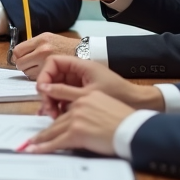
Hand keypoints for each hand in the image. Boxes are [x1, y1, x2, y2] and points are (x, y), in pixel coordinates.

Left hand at [12, 32, 76, 78]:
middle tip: (28, 65)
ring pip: (27, 73)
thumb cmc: (65, 46)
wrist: (83, 52)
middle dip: (22, 65)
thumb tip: (17, 54)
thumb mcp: (49, 38)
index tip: (20, 58)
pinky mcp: (52, 73)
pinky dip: (38, 77)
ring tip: (39, 68)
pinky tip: (45, 72)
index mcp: (41, 40)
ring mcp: (47, 62)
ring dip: (30, 72)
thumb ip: (33, 45)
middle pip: (20, 63)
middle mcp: (42, 50)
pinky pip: (36, 78)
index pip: (17, 51)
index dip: (17, 56)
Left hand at [22, 91, 134, 155]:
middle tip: (33, 137)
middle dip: (45, 131)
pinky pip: (56, 142)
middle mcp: (79, 104)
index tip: (44, 113)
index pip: (65, 103)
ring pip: (54, 130)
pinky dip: (44, 147)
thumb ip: (92, 109)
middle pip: (57, 119)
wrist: (133, 129)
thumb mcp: (107, 105)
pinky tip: (35, 150)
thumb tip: (85, 119)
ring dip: (40, 140)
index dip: (53, 109)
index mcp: (87, 96)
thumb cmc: (126, 121)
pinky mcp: (77, 132)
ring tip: (30, 144)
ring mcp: (76, 118)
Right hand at [34, 55, 162, 117]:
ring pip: (57, 89)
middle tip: (48, 110)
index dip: (44, 74)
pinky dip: (59, 106)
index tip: (42, 90)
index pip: (53, 62)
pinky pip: (64, 97)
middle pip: (52, 77)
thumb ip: (64, 91)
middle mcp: (77, 72)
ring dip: (52, 102)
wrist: (138, 103)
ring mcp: (79, 83)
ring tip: (52, 116)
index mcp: (80, 65)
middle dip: (47, 93)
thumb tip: (42, 89)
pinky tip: (56, 117)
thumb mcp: (87, 95)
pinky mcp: (81, 94)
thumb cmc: (117, 94)